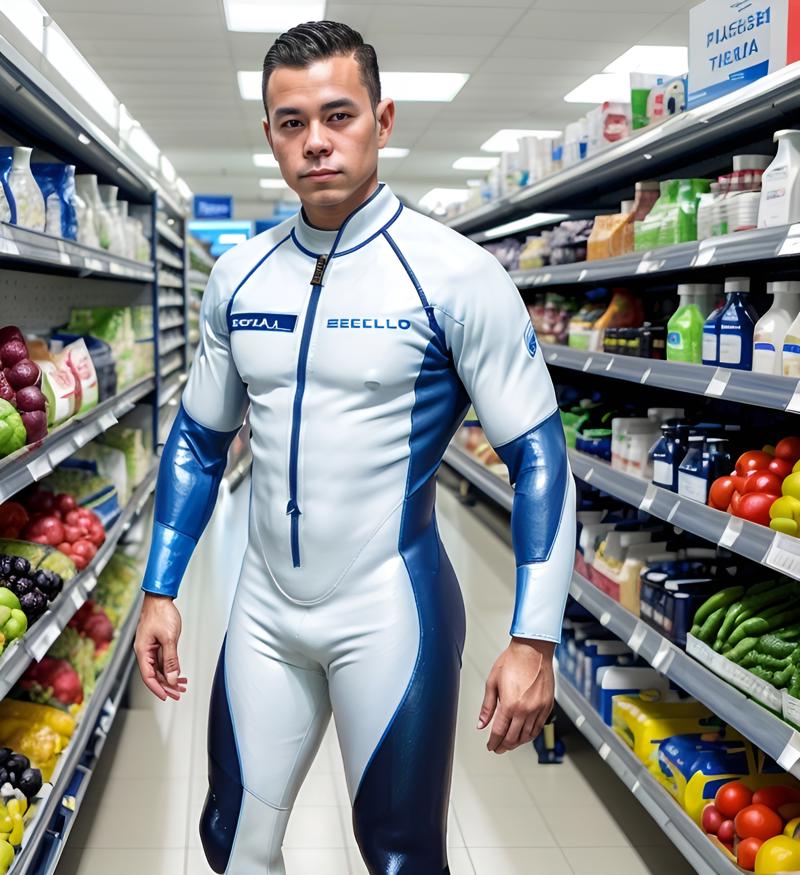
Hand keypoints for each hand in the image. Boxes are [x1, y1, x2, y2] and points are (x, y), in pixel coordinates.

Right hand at [134, 593, 187, 701]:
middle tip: (178, 693)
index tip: (167, 696)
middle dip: (167, 685)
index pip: (148, 677)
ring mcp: (150, 647)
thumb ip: (170, 659)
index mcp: (143, 651)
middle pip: (154, 674)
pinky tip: (178, 672)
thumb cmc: (160, 613)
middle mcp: (144, 651)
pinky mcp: (156, 642)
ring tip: (182, 685)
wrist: (159, 597)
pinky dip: (170, 667)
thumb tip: (172, 676)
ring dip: (170, 677)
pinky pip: (162, 659)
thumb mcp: (168, 638)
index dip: (158, 688)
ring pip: (159, 668)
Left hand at [477, 637, 554, 753]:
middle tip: (498, 748)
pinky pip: (539, 727)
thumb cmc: (513, 661)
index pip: (499, 732)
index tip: (490, 746)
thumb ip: (487, 706)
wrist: (532, 650)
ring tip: (510, 743)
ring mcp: (538, 709)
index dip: (493, 742)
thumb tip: (481, 723)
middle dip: (504, 746)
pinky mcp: (547, 706)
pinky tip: (525, 734)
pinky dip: (531, 735)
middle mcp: (525, 710)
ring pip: (528, 736)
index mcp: (509, 704)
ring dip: (517, 742)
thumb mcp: (492, 682)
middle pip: (513, 738)